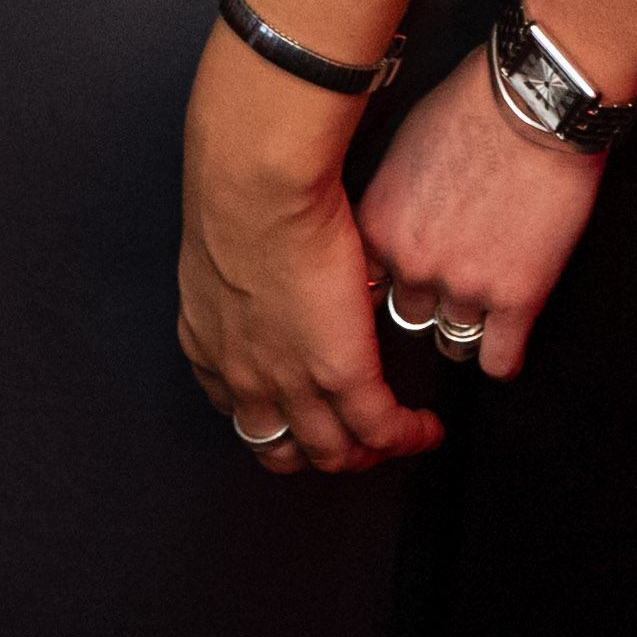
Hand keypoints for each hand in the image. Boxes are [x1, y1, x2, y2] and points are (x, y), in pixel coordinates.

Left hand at [180, 41, 437, 474]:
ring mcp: (290, 383)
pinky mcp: (340, 373)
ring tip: (395, 439)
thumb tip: (285, 257)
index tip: (297, 412)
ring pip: (330, 452)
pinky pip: (379, 429)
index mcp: (211, 343)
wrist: (254, 183)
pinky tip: (424, 429)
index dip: (274, 420)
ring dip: (365, 454)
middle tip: (350, 441)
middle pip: (281, 447)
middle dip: (317, 453)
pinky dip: (406, 437)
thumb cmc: (237, 186)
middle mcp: (242, 376)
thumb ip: (250, 268)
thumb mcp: (227, 242)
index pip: (240, 407)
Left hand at [354, 58, 604, 382]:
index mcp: (378, 228)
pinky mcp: (518, 297)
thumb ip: (392, 200)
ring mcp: (465, 286)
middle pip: (406, 314)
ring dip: (467, 322)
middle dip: (429, 299)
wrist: (536, 101)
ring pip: (451, 338)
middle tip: (454, 277)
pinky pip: (499, 360)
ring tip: (485, 300)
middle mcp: (412, 265)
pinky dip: (502, 358)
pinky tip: (506, 345)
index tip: (398, 286)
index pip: (360, 288)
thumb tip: (397, 223)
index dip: (385, 285)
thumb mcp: (403, 148)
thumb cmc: (472, 106)